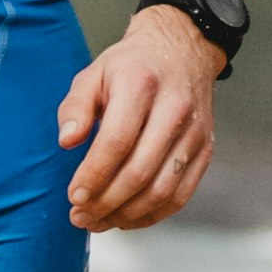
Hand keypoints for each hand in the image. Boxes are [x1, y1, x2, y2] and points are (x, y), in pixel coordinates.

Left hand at [56, 4, 223, 230]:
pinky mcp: (205, 150)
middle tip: (79, 215)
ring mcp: (194, 133)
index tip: (73, 195)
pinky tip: (126, 218)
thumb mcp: (94, 74)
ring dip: (126, 214)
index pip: (117, 141)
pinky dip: (151, 215)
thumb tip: (67, 141)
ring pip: (162, 190)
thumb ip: (75, 107)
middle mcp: (174, 109)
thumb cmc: (133, 65)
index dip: (93, 175)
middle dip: (105, 202)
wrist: (183, 51)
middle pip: (140, 171)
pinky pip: (180, 195)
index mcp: (141, 84)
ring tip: (98, 221)